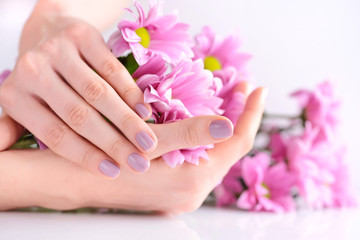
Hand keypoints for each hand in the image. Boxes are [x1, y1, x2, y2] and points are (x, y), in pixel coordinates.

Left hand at [0, 14, 166, 177]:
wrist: (49, 31)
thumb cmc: (41, 79)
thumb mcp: (23, 103)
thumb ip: (14, 128)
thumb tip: (0, 155)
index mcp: (15, 97)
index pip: (54, 134)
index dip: (86, 155)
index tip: (114, 172)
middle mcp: (32, 72)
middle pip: (79, 115)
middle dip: (113, 143)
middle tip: (139, 163)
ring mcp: (57, 50)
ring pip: (98, 93)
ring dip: (127, 121)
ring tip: (148, 142)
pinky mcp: (82, 36)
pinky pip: (111, 69)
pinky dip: (130, 92)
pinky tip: (144, 111)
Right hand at [0, 83, 265, 213]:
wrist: (69, 181)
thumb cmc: (103, 157)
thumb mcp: (149, 141)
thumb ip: (191, 134)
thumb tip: (230, 124)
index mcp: (193, 181)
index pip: (238, 144)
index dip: (250, 114)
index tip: (255, 88)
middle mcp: (192, 192)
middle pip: (228, 150)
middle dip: (236, 116)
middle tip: (238, 88)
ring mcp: (182, 192)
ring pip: (213, 154)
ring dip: (218, 126)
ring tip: (222, 97)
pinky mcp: (171, 189)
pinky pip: (198, 160)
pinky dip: (202, 138)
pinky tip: (197, 118)